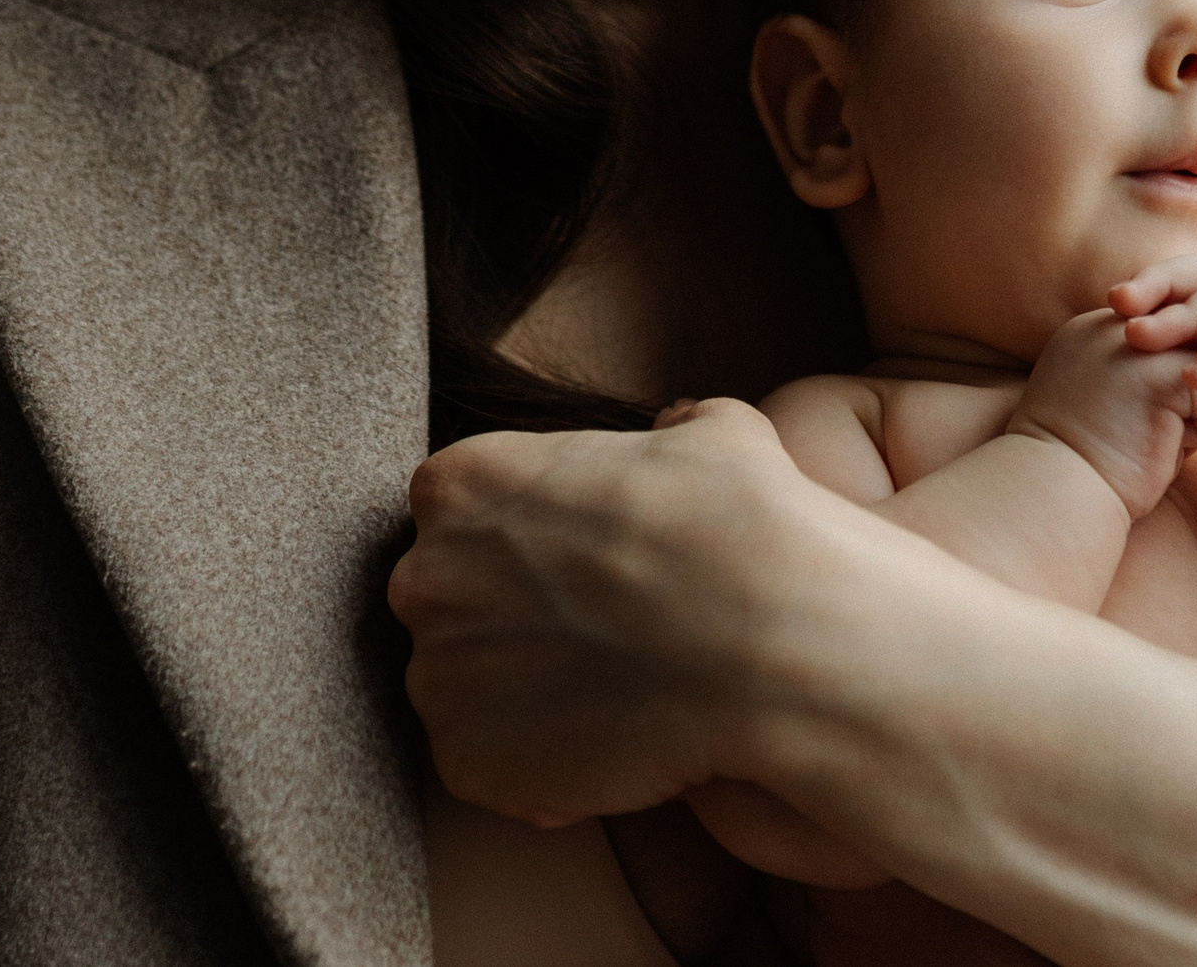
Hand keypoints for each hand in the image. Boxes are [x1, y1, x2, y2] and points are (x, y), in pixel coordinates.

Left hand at [388, 398, 840, 825]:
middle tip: (605, 634)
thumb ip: (672, 426)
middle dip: (514, 619)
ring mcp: (436, 677)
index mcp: (461, 484)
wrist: (772, 646)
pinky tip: (617, 748)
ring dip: (527, 696)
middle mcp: (424, 577)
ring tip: (617, 696)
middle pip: (454, 602)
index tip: (593, 565)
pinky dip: (543, 769)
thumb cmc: (743, 525)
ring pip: (470, 690)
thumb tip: (676, 426)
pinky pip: (493, 767)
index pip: (469, 513)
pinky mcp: (465, 762)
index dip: (534, 542)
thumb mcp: (718, 434)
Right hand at [1008, 306, 1196, 518]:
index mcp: (1095, 330)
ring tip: (1155, 439)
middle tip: (1149, 435)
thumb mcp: (1115, 405)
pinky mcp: (1162, 372)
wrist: (1057, 495)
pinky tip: (1163, 446)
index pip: (1170, 336)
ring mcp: (1137, 342)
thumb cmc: (1088, 467)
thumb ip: (1150, 376)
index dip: (1172, 388)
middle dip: (1190, 398)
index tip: (1136, 426)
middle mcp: (1114, 325)